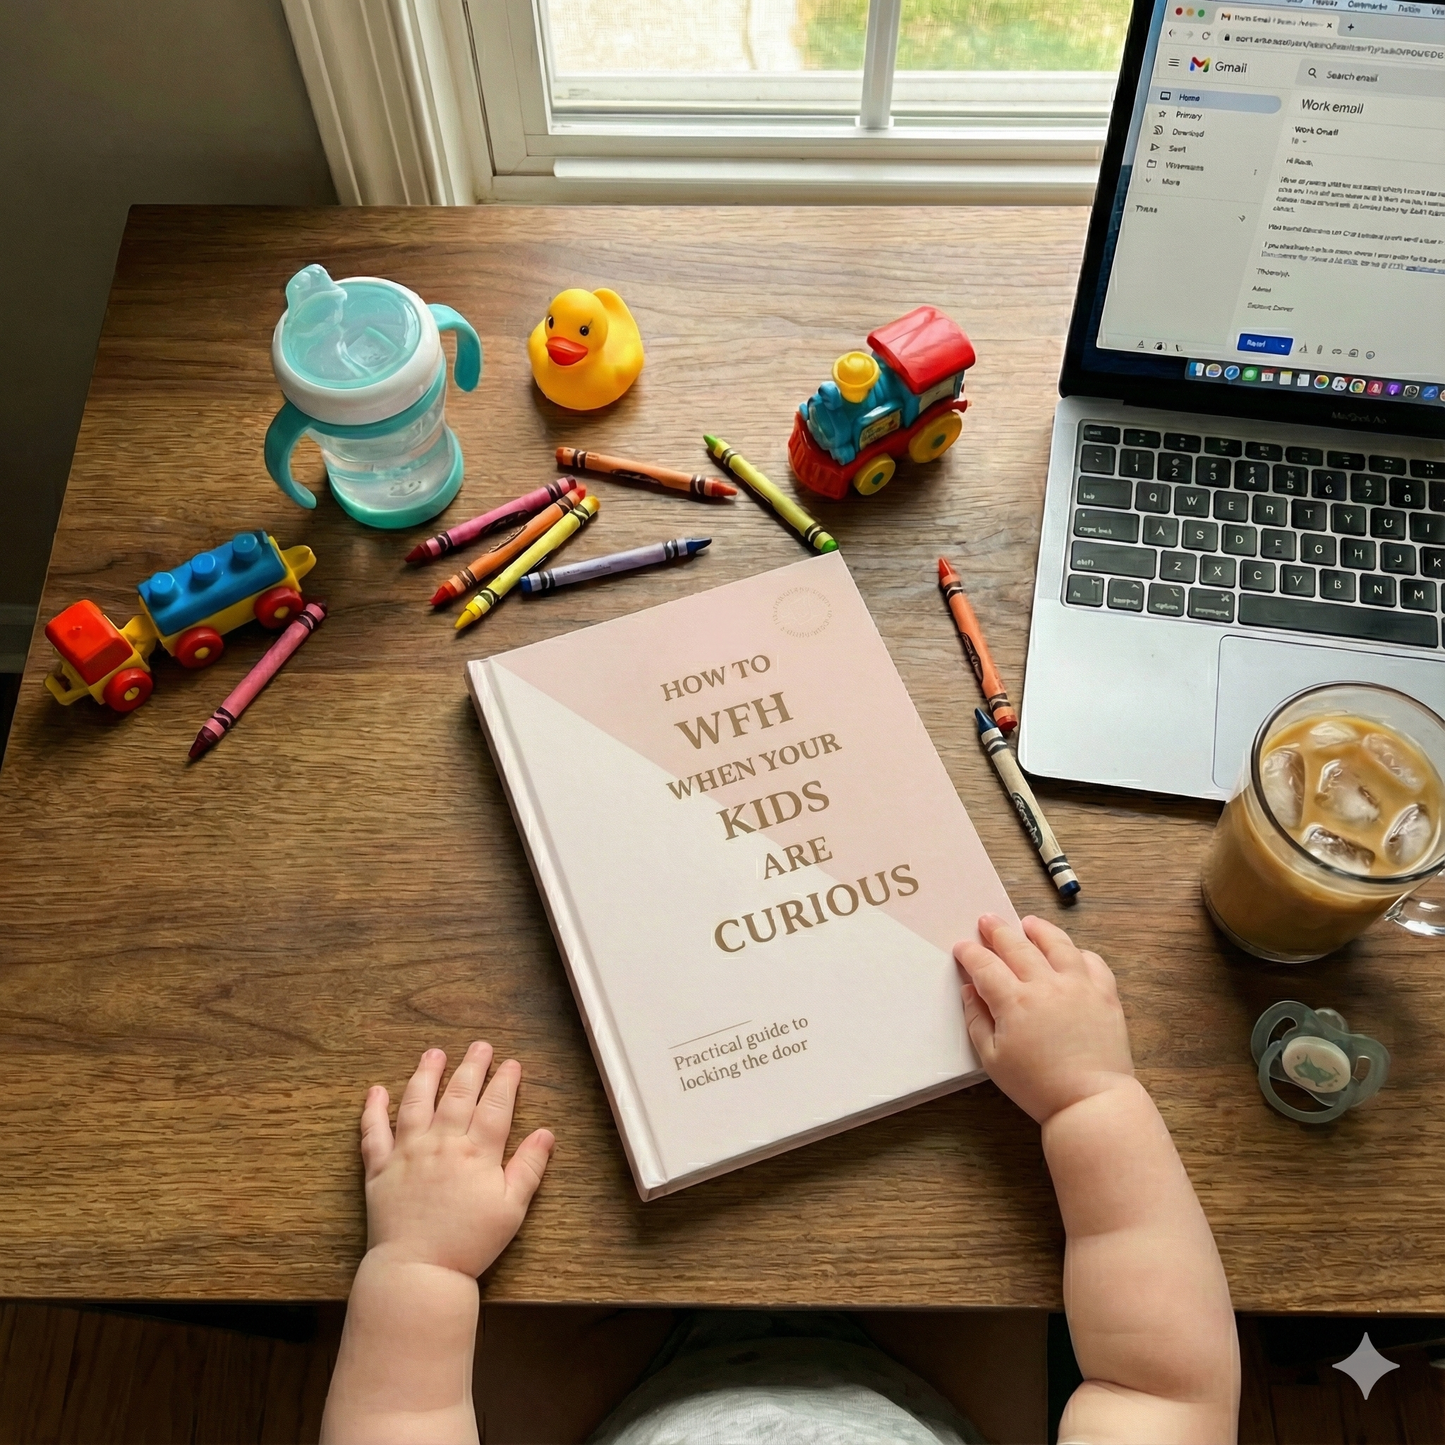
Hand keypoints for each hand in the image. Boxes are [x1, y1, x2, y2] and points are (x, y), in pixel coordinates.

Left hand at [359, 1041, 554, 1277]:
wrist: (419, 1272)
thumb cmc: (469, 1243)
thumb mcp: (512, 1210)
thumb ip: (529, 1168)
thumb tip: (546, 1133)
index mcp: (477, 1153)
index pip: (495, 1106)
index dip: (505, 1082)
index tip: (511, 1063)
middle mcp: (442, 1143)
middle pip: (458, 1094)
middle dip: (471, 1066)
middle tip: (479, 1045)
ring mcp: (408, 1153)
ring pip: (416, 1102)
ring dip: (426, 1074)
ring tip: (433, 1053)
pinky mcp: (380, 1168)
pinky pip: (373, 1132)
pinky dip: (373, 1109)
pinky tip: (377, 1090)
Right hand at [954, 914, 1132, 1125]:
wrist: (1090, 1101)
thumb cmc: (1038, 1086)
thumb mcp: (992, 1059)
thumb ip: (977, 1020)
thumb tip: (970, 991)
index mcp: (1015, 1002)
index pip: (985, 965)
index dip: (970, 953)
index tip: (962, 948)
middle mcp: (1046, 985)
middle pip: (1017, 946)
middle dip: (997, 930)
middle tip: (987, 920)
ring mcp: (1079, 986)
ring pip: (1057, 944)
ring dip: (1039, 930)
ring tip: (1028, 923)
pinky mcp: (1105, 995)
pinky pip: (1092, 962)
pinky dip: (1078, 952)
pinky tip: (1069, 952)